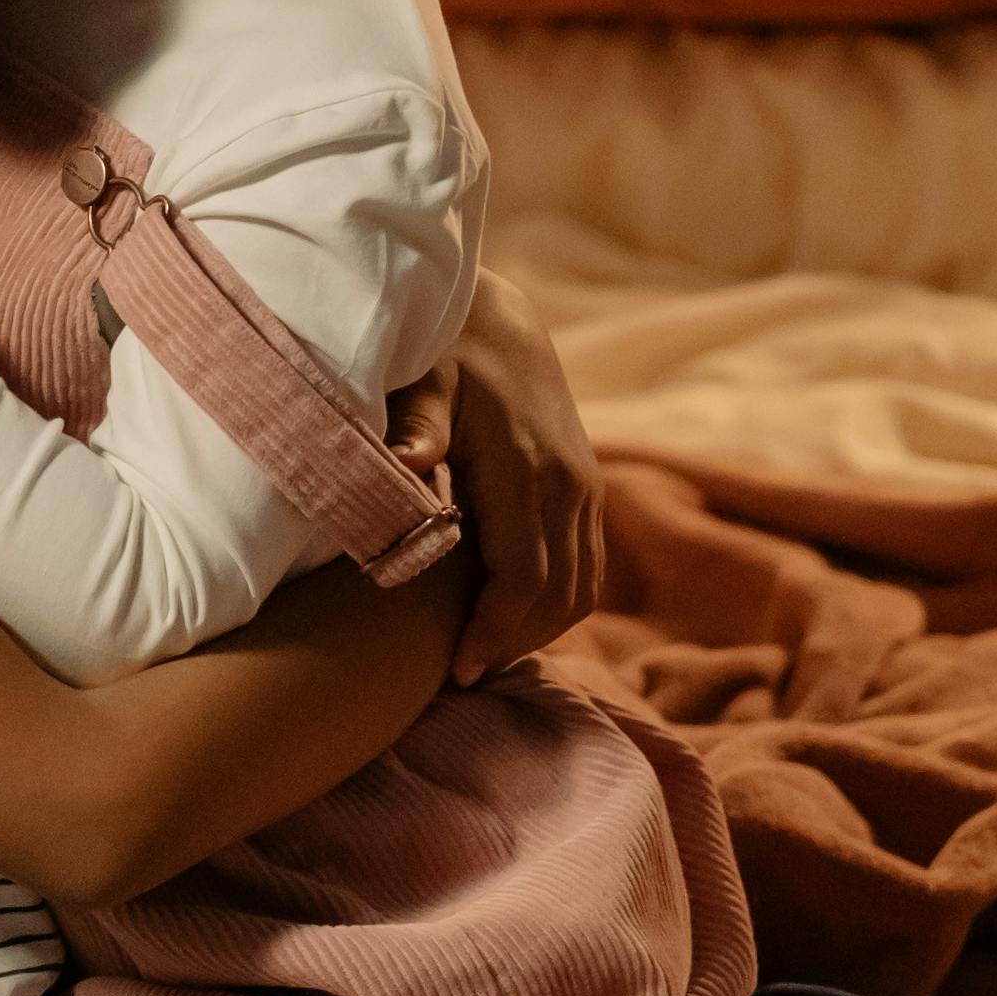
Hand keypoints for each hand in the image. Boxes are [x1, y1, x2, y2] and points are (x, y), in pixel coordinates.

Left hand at [426, 268, 602, 679]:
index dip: (493, 633)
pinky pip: (586, 568)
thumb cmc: (444, 353)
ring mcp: (585, 488)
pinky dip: (554, 604)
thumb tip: (409, 462)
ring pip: (579, 589)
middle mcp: (569, 484)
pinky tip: (508, 617)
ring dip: (536, 630)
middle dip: (511, 644)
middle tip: (460, 675)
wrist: (499, 320)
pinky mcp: (588, 490)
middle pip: (556, 597)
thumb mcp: (423, 380)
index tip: (456, 671)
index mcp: (527, 467)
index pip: (522, 579)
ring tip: (481, 653)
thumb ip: (417, 424)